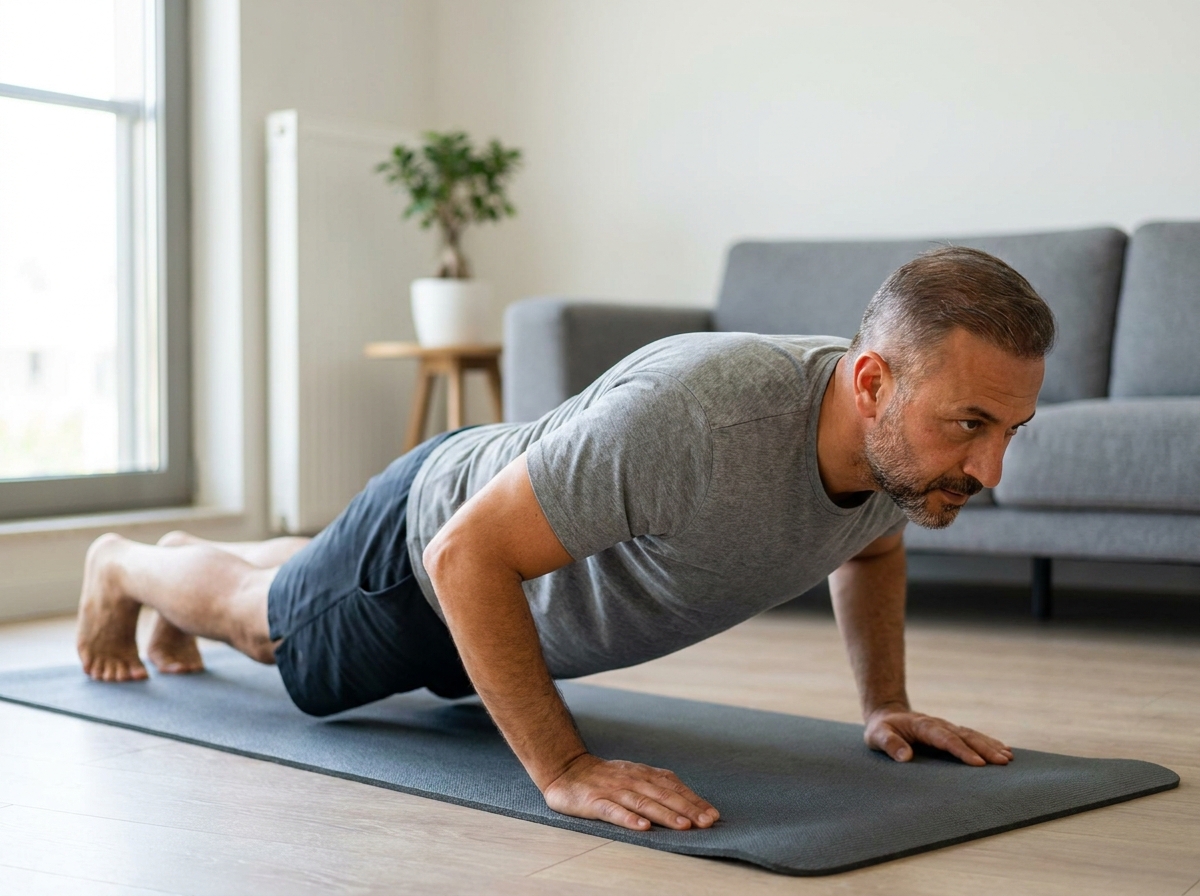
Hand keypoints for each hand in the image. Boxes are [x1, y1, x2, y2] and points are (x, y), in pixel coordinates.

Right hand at [542, 753, 718, 831]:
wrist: (566, 770)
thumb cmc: (604, 777)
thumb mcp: (633, 775)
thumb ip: (657, 784)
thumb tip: (688, 799)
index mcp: (643, 774)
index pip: (673, 787)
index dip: (693, 800)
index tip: (712, 814)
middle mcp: (631, 780)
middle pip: (663, 795)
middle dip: (688, 809)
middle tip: (707, 822)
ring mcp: (613, 790)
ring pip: (643, 803)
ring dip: (665, 815)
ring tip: (683, 826)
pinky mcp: (595, 802)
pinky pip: (614, 811)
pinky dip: (629, 818)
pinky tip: (642, 827)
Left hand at [865, 704, 1013, 766]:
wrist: (887, 715)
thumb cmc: (882, 729)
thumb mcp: (877, 736)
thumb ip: (889, 744)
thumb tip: (906, 757)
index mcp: (923, 726)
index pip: (945, 739)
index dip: (962, 750)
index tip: (978, 763)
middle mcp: (939, 725)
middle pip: (965, 736)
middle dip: (985, 748)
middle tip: (1003, 761)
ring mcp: (947, 727)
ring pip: (972, 735)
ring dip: (990, 746)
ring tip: (1009, 758)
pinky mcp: (951, 732)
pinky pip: (972, 737)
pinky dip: (989, 743)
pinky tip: (1004, 750)